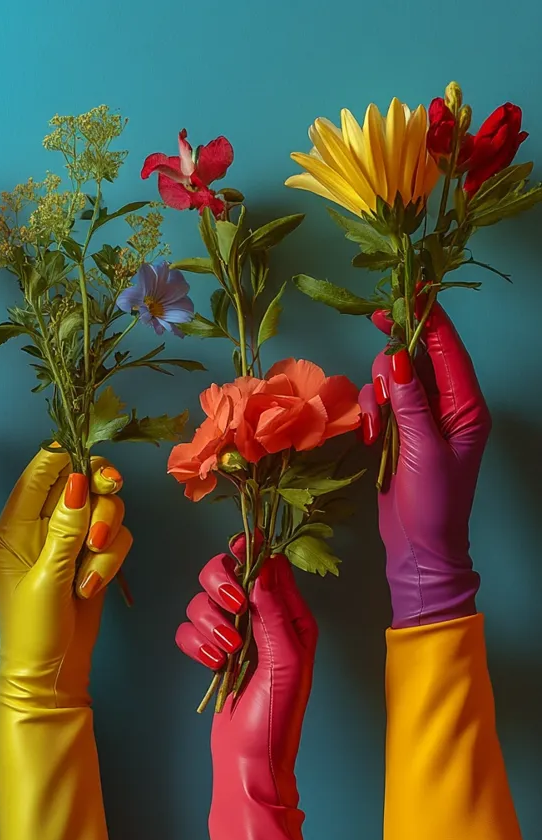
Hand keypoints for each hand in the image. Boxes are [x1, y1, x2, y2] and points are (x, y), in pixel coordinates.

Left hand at [0, 448, 131, 704]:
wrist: (52, 673)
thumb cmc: (34, 630)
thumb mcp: (47, 578)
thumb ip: (65, 529)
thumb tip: (79, 480)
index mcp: (14, 524)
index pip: (40, 470)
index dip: (69, 458)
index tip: (95, 467)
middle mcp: (42, 525)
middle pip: (81, 480)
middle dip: (99, 493)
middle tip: (111, 492)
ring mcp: (70, 540)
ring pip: (104, 507)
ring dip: (107, 533)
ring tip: (91, 571)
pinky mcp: (93, 555)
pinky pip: (117, 535)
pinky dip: (112, 558)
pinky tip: (93, 585)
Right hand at [176, 550, 316, 800]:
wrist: (249, 763)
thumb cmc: (277, 718)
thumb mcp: (285, 662)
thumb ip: (274, 611)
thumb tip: (264, 563)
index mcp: (291, 616)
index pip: (268, 565)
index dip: (250, 552)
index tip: (238, 551)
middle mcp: (262, 619)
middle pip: (225, 571)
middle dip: (221, 587)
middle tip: (232, 611)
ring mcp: (235, 636)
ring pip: (202, 600)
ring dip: (208, 625)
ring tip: (225, 655)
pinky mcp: (211, 652)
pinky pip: (188, 629)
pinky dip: (194, 645)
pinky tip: (212, 666)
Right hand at [360, 304, 490, 627]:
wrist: (419, 548)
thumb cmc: (432, 504)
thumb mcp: (423, 451)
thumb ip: (411, 403)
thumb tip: (399, 360)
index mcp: (467, 408)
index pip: (449, 351)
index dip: (429, 319)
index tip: (408, 291)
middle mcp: (448, 407)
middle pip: (421, 357)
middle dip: (396, 358)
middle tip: (380, 348)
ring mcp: (423, 419)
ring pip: (397, 379)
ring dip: (382, 393)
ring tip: (379, 426)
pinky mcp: (401, 432)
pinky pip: (384, 403)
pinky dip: (374, 413)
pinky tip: (372, 437)